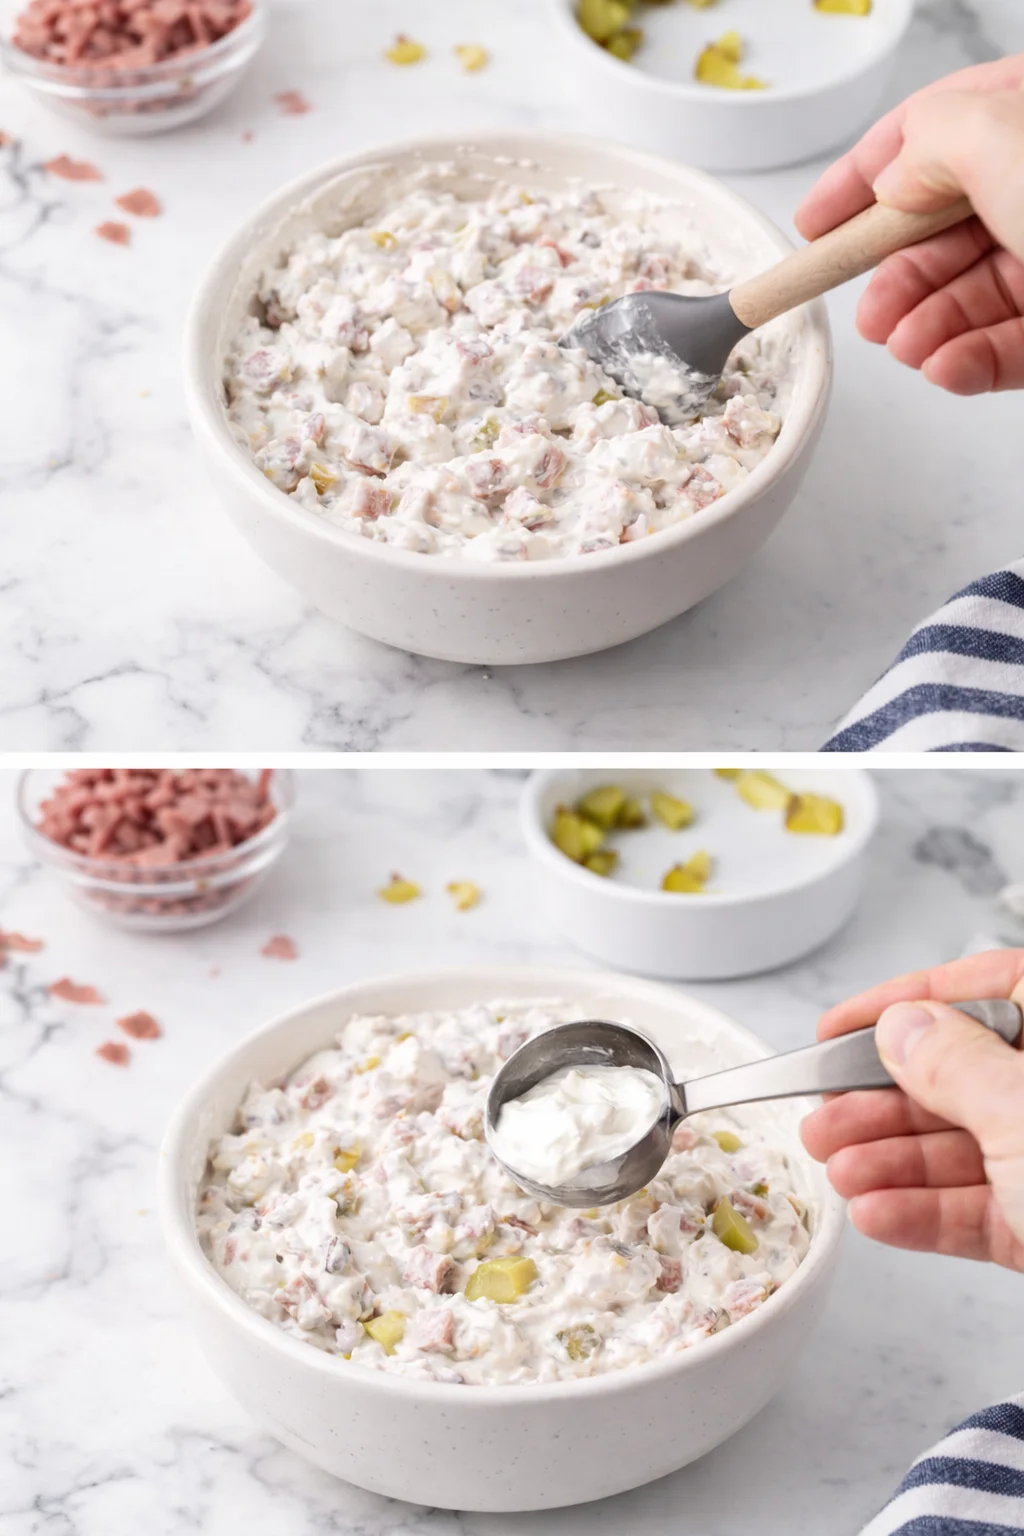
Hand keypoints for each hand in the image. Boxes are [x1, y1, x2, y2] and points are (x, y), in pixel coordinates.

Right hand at [795, 55, 1023, 394]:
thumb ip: (928, 143)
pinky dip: (969, 362)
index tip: (814, 221)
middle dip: (895, 276)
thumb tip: (895, 180)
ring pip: (973, 294)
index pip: (932, 131)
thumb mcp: (999, 135)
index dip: (862, 178)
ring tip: (902, 346)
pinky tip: (945, 368)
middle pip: (943, 227)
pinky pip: (1009, 346)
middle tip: (863, 309)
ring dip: (924, 327)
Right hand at [801, 950, 1023, 1271]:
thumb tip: (901, 1028)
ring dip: (889, 1162)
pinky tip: (876, 1213)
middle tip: (824, 1114)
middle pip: (959, 1077)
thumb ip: (956, 1065)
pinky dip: (923, 1213)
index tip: (840, 1024)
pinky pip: (977, 1210)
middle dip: (881, 1103)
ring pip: (960, 1150)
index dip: (906, 1000)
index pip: (984, 987)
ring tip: (838, 1171)